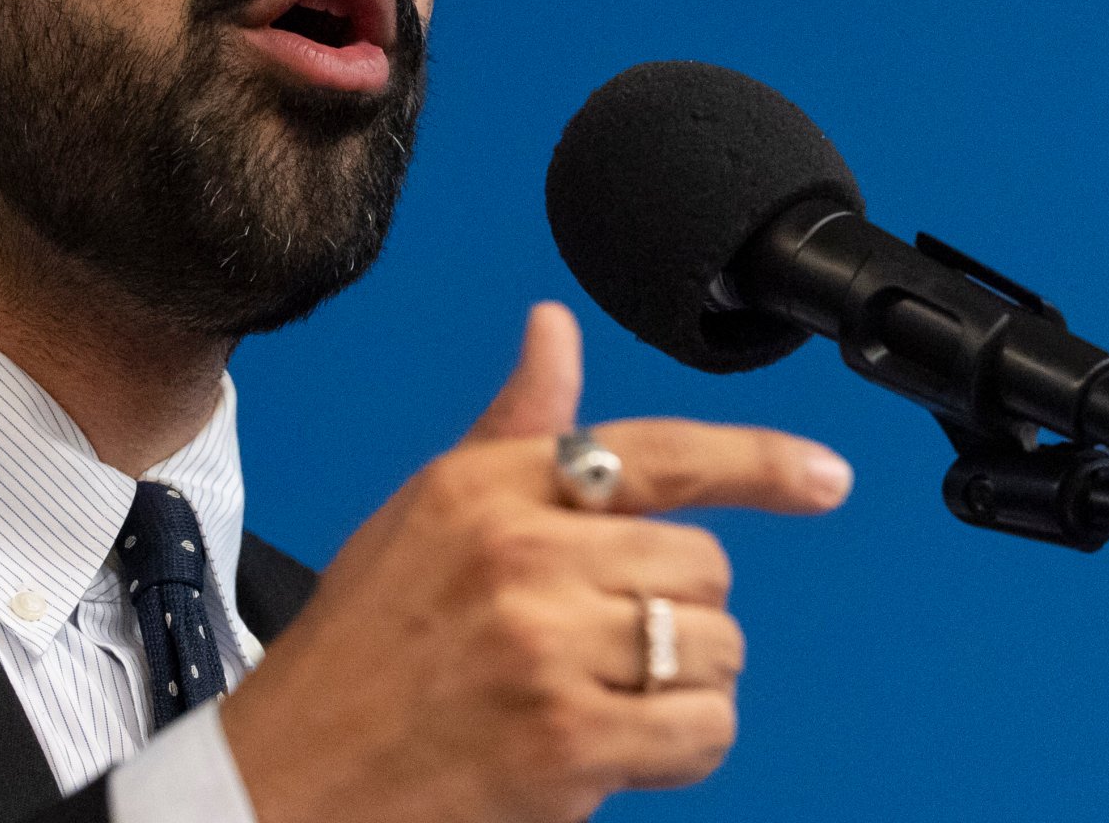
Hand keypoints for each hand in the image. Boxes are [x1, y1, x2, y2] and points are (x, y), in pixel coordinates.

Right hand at [219, 303, 852, 822]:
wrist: (285, 782)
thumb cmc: (356, 656)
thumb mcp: (419, 520)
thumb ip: (512, 430)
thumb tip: (555, 331)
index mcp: (485, 488)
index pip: (654, 453)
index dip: (757, 461)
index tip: (823, 476)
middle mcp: (517, 553)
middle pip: (700, 564)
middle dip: (674, 613)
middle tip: (597, 648)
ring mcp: (543, 646)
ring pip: (713, 648)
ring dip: (681, 687)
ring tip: (598, 699)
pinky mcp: (566, 739)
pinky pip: (701, 731)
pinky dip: (682, 749)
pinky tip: (616, 750)